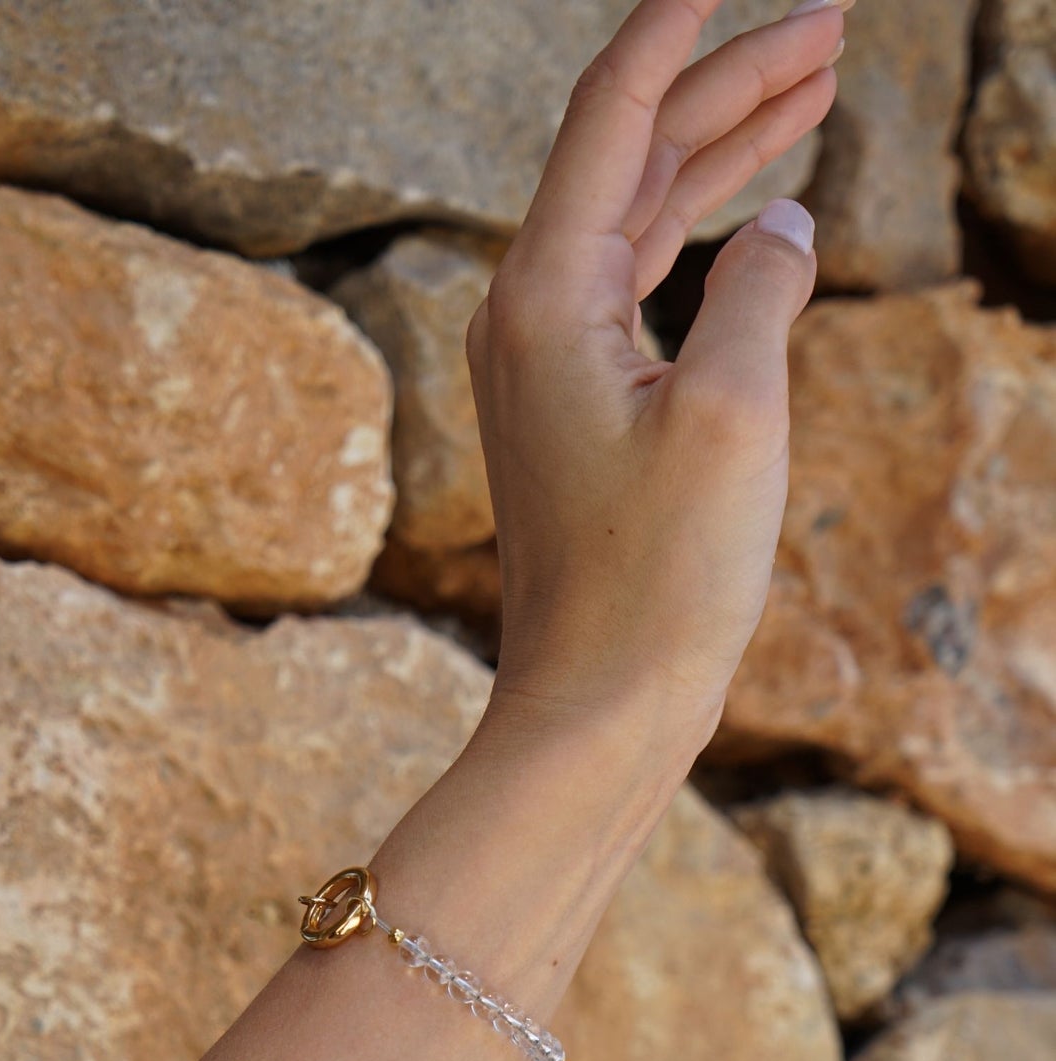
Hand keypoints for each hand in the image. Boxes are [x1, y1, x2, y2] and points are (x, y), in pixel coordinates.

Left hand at [467, 0, 844, 745]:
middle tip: (832, 25)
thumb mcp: (735, 417)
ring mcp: (545, 364)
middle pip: (629, 158)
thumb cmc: (659, 576)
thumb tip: (779, 223)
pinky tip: (749, 210)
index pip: (607, 117)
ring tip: (813, 85)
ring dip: (719, 152)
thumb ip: (761, 292)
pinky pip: (634, 286)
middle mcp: (526, 317)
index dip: (675, 31)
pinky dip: (694, 237)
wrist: (598, 696)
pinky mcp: (573, 408)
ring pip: (636, 219)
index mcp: (543, 297)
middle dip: (728, 85)